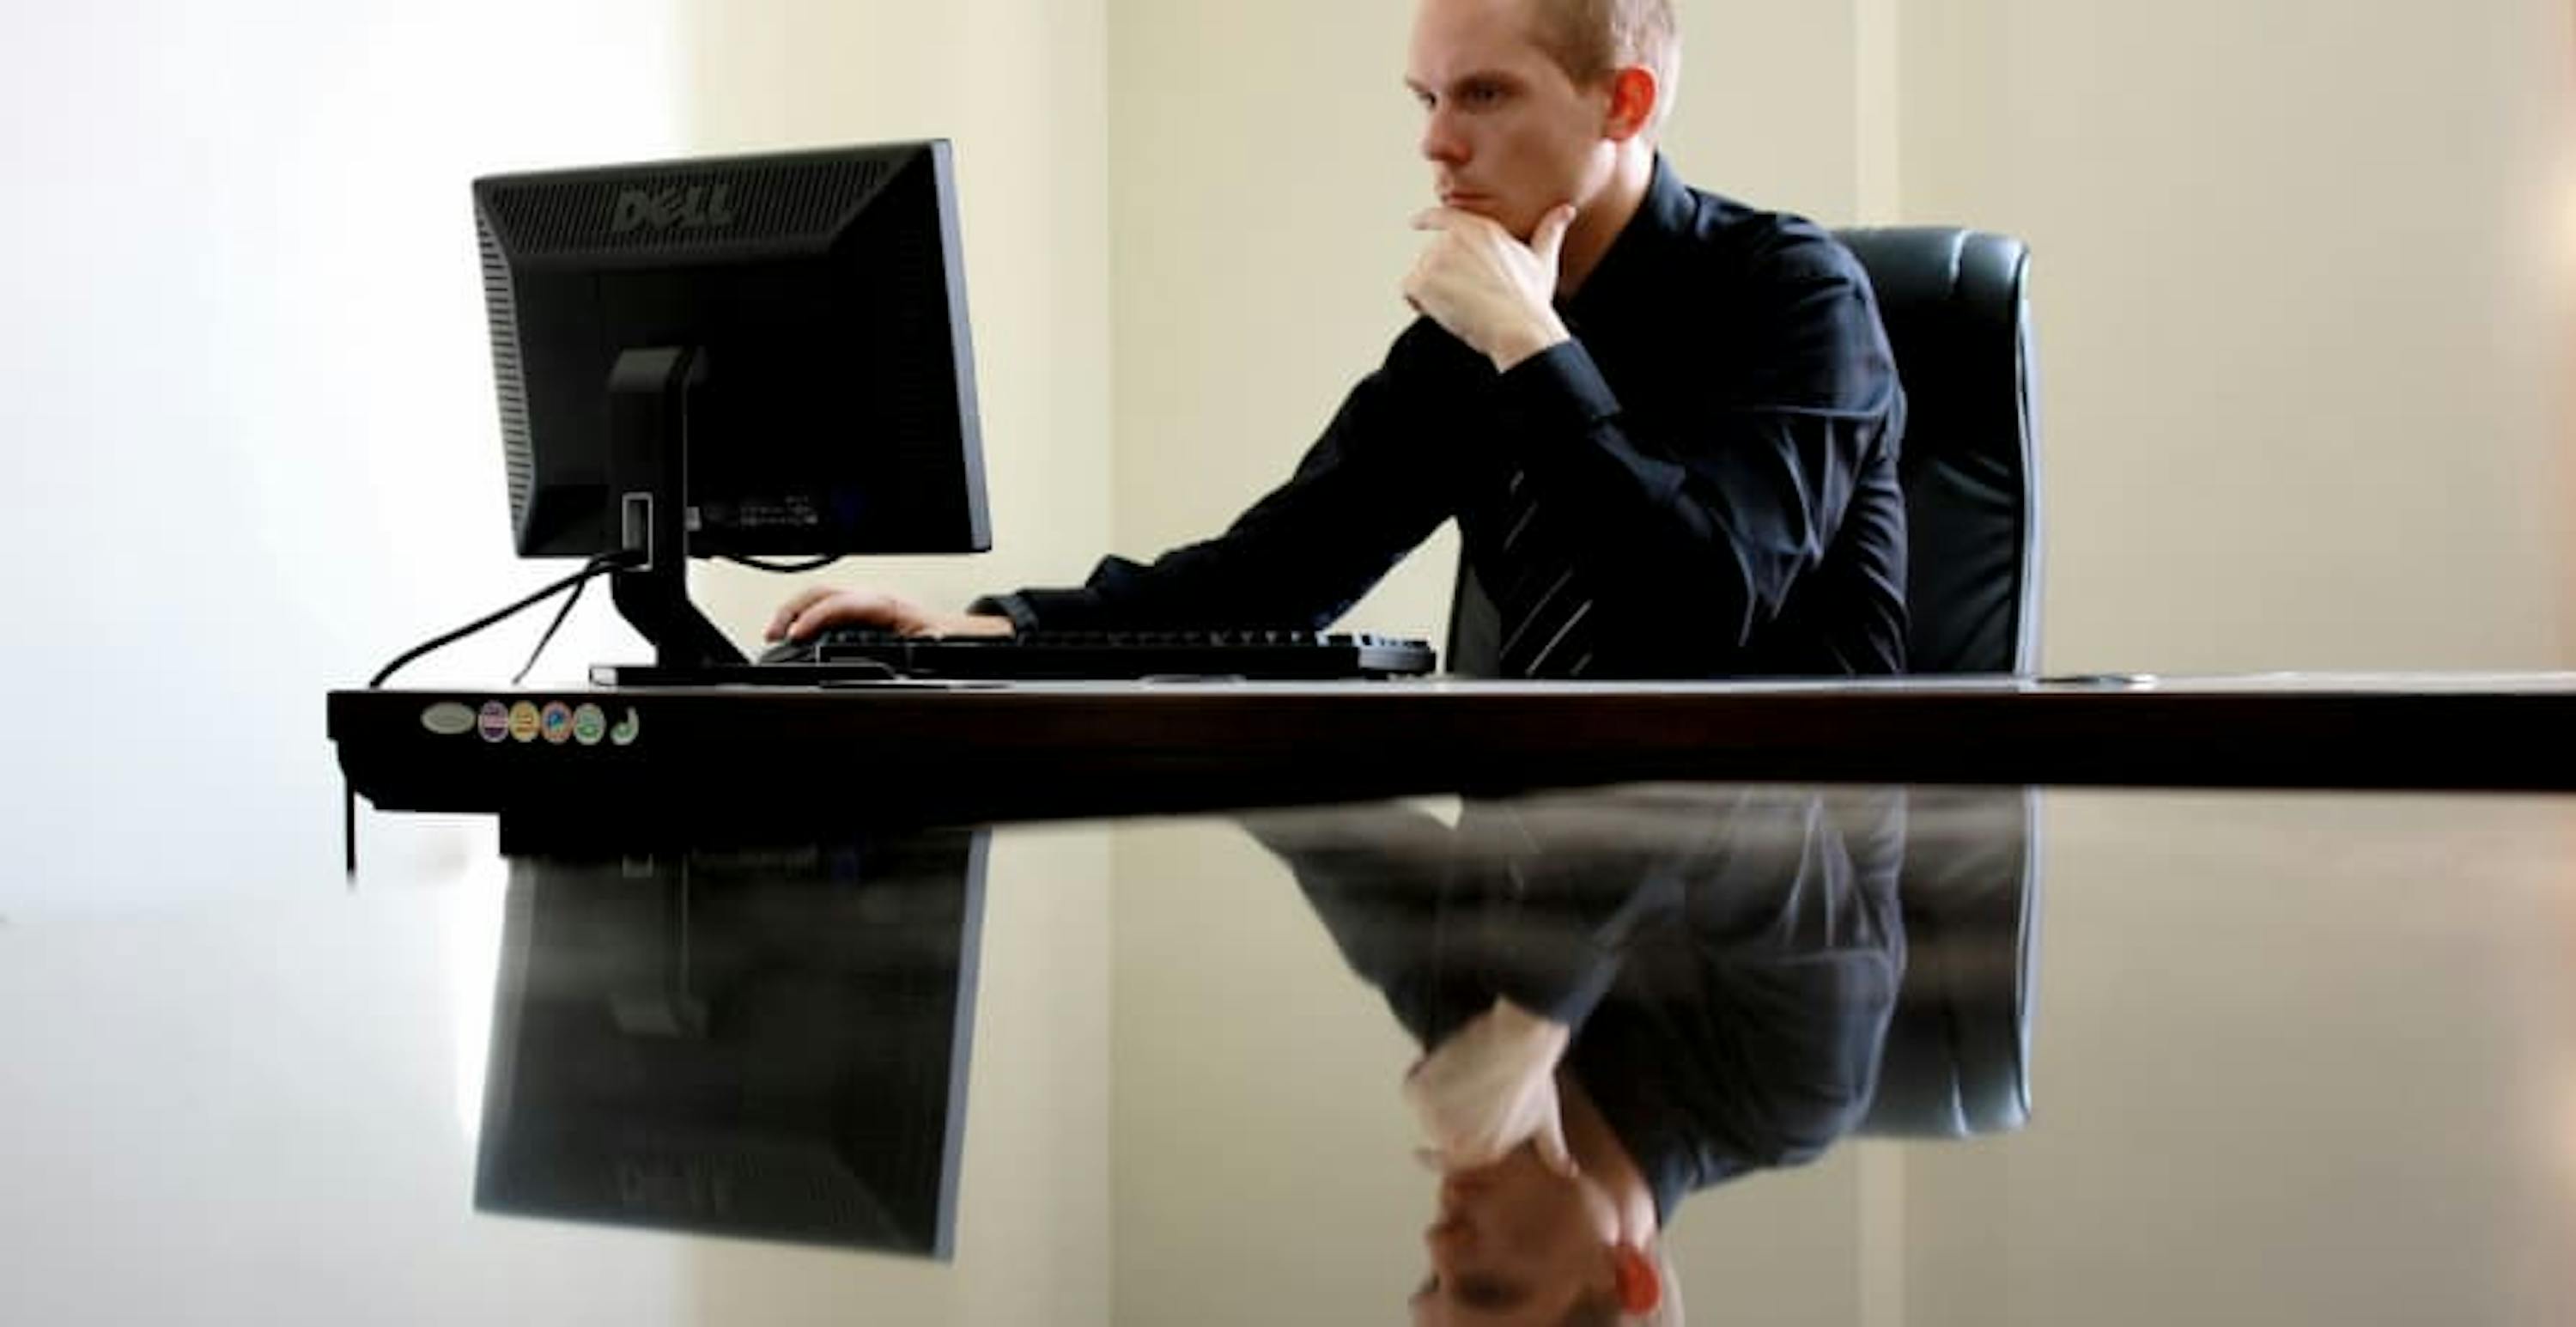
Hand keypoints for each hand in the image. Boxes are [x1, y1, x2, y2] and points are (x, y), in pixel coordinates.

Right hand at [765, 586, 1013, 641]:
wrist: (955, 636)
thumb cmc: (943, 640)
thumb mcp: (933, 648)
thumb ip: (917, 652)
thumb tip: (908, 657)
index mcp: (888, 607)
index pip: (843, 603)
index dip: (816, 616)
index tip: (796, 634)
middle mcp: (871, 601)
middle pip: (822, 593)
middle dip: (792, 609)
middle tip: (773, 636)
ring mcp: (861, 605)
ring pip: (819, 598)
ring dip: (793, 612)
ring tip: (775, 635)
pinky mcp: (857, 615)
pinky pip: (824, 608)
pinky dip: (803, 618)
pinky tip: (794, 635)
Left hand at [1403, 204, 1575, 371]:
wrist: (1518, 327)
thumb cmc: (1531, 300)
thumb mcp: (1543, 260)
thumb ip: (1550, 230)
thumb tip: (1566, 210)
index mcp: (1481, 227)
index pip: (1445, 216)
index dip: (1427, 220)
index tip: (1415, 223)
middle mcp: (1455, 236)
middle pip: (1431, 256)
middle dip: (1442, 279)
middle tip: (1468, 300)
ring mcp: (1436, 257)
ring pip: (1420, 275)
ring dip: (1432, 294)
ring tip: (1461, 307)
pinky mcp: (1423, 279)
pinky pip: (1409, 292)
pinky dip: (1420, 305)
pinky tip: (1445, 313)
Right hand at [1403, 997, 1576, 1175]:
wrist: (1518, 1044)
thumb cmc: (1533, 1081)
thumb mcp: (1546, 1121)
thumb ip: (1553, 1152)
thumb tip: (1569, 1172)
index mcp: (1481, 1153)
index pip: (1447, 1163)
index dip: (1433, 1157)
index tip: (1420, 1153)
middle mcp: (1453, 1142)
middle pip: (1437, 1128)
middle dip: (1448, 1109)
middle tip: (1469, 1086)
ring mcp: (1434, 1118)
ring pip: (1424, 1106)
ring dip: (1435, 1090)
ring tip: (1462, 1070)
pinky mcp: (1421, 1091)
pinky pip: (1412, 1086)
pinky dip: (1421, 1074)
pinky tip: (1442, 1062)